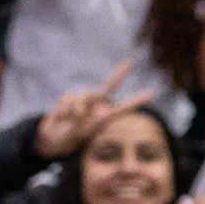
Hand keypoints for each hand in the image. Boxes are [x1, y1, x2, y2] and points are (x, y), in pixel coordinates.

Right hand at [33, 62, 147, 157]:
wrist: (53, 140)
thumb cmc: (72, 138)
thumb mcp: (82, 131)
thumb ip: (83, 115)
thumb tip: (84, 102)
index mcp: (104, 117)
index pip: (123, 108)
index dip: (136, 101)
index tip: (151, 93)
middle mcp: (97, 106)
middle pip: (109, 86)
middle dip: (119, 74)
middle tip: (130, 63)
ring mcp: (83, 100)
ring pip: (84, 95)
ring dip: (78, 108)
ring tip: (72, 120)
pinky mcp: (69, 98)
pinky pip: (68, 98)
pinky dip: (63, 110)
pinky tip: (61, 118)